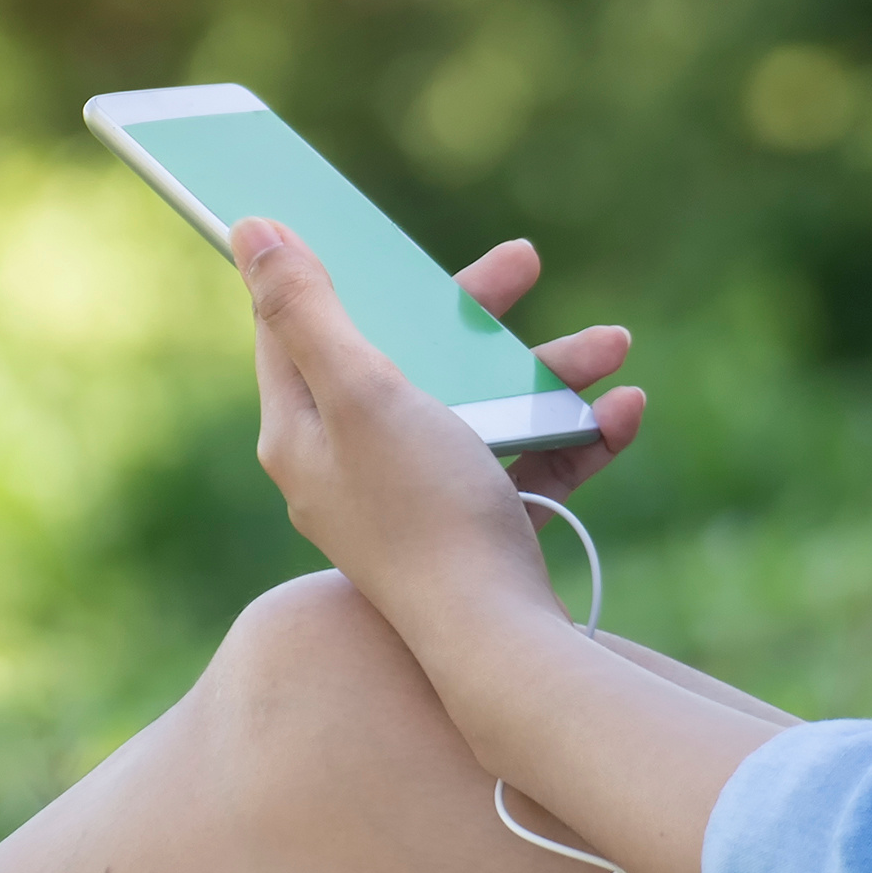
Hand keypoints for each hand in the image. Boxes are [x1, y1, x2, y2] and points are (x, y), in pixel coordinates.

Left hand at [233, 224, 641, 645]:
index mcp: (305, 431)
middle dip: (476, 311)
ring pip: (481, 404)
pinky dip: (574, 433)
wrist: (499, 646)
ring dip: (550, 370)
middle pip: (406, 357)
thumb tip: (248, 230)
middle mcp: (353, 464)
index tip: (353, 226)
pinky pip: (527, 459)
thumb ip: (308, 310)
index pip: (296, 332)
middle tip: (523, 261)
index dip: (326, 271)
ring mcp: (419, 498)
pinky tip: (623, 412)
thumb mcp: (361, 391)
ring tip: (611, 347)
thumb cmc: (423, 513)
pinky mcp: (478, 527)